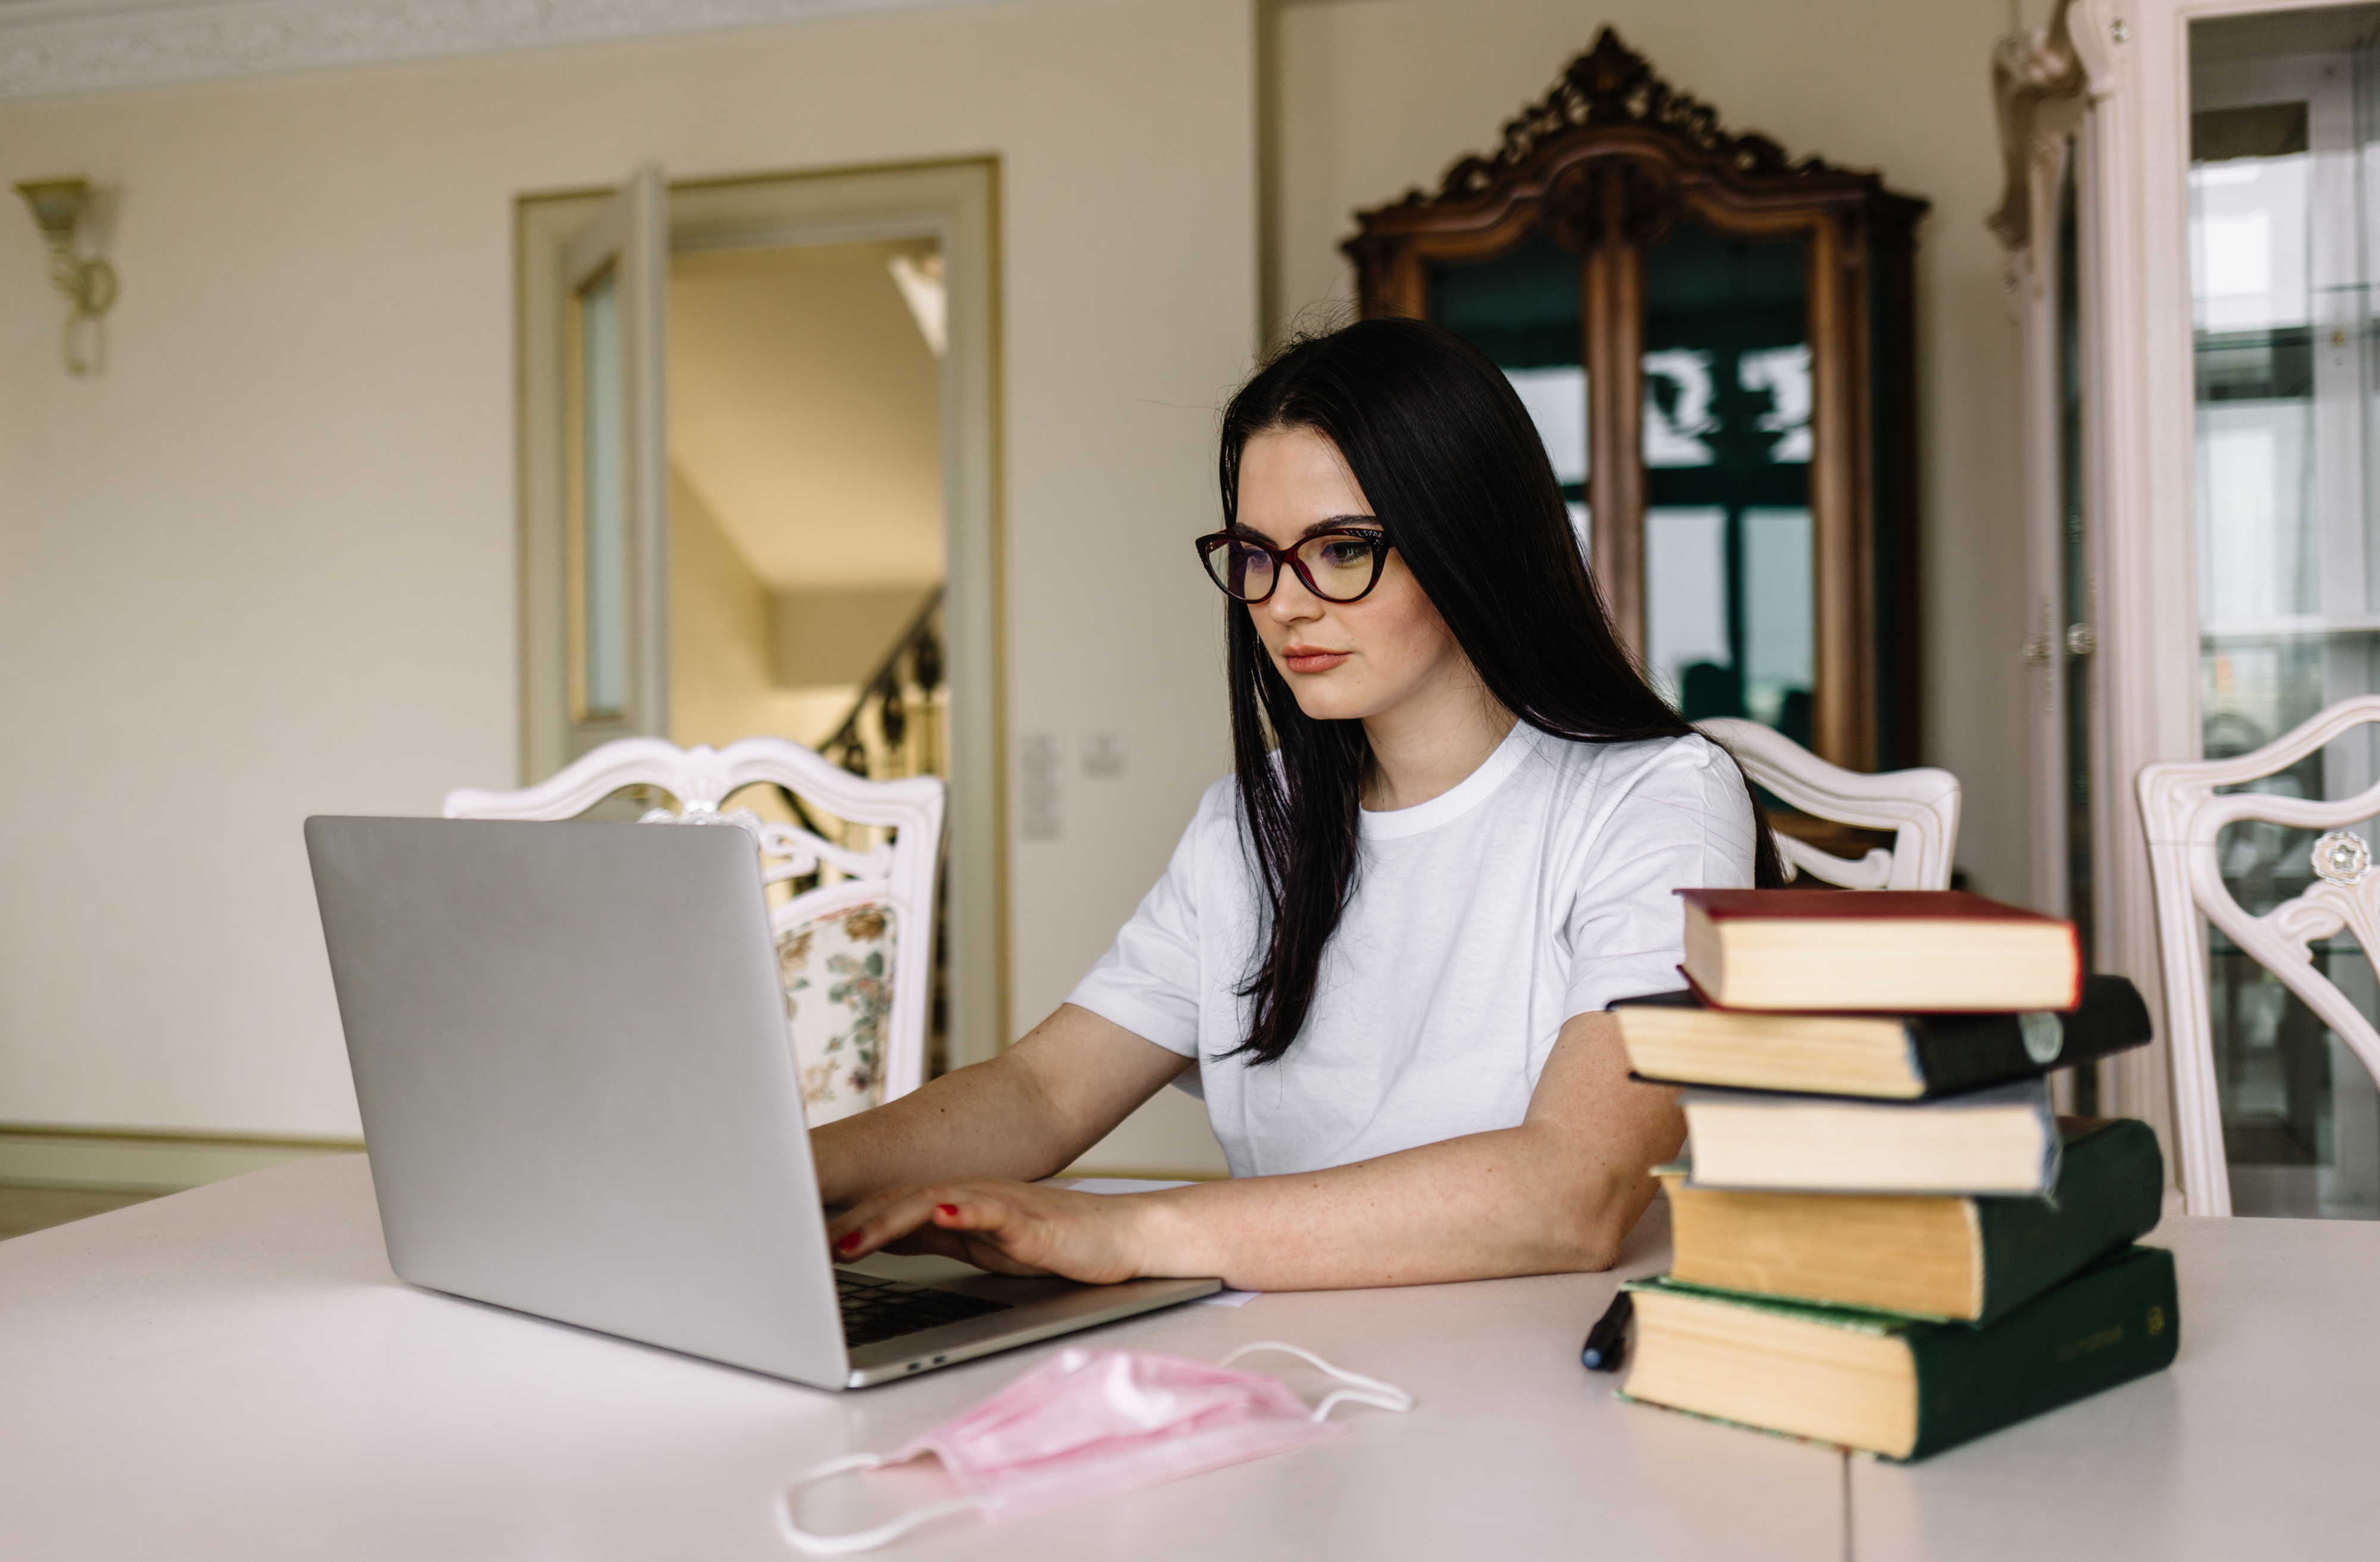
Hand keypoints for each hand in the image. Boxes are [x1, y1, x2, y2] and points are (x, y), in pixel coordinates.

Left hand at [825, 1179, 1155, 1284]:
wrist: (1117, 1235)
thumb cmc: (1052, 1241)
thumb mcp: (976, 1245)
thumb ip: (929, 1236)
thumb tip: (876, 1239)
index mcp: (951, 1203)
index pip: (886, 1209)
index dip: (841, 1223)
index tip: (796, 1242)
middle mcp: (967, 1195)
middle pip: (897, 1204)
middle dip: (848, 1223)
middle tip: (803, 1245)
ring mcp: (997, 1202)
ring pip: (932, 1204)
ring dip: (887, 1221)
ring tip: (849, 1243)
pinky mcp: (1027, 1218)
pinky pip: (989, 1212)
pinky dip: (961, 1213)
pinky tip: (937, 1216)